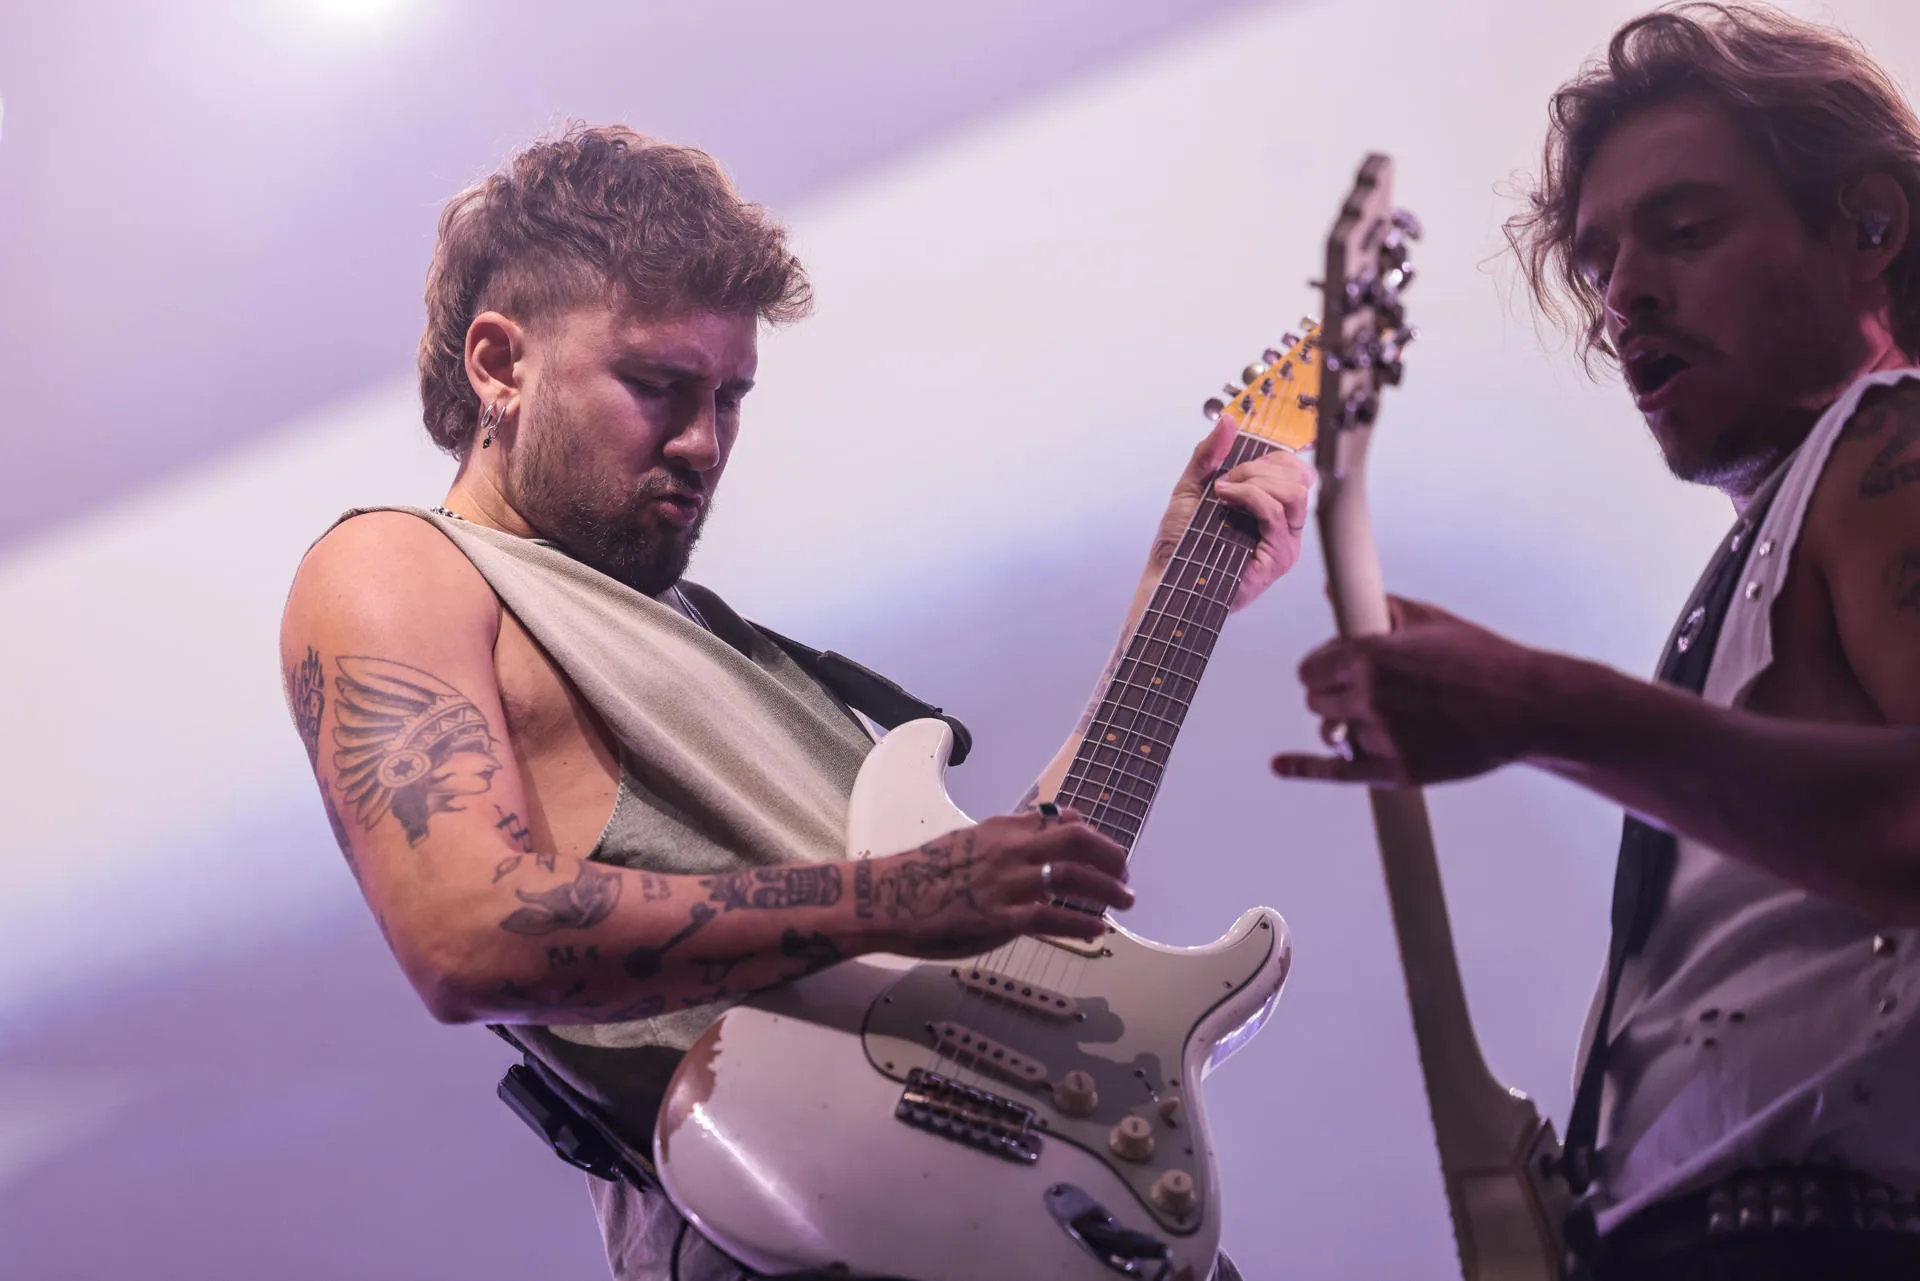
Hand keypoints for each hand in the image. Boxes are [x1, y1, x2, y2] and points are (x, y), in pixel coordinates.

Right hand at [857, 808, 1132, 958]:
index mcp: (1000, 829)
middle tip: (1125, 873)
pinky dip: (1081, 922)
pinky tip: (1098, 930)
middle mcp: (1008, 849)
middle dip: (1109, 855)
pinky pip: (1052, 916)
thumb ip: (1005, 836)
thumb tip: (1042, 828)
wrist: (886, 898)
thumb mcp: (967, 841)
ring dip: (1106, 889)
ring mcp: (1005, 883)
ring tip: (1124, 901)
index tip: (1106, 848)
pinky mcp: (1000, 917)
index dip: (1090, 833)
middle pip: (1075, 840)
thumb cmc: (923, 874)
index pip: (1058, 820)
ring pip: (1070, 876)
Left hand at [1147, 415, 1314, 610]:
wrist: (1167, 575)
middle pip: (1298, 477)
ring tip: (1225, 493)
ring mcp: (1284, 543)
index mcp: (1271, 507)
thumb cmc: (1180, 541)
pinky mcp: (1278, 558)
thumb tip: (1227, 421)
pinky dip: (1250, 497)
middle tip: (1226, 482)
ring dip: (1255, 482)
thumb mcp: (1192, 487)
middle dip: (1257, 469)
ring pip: (1293, 492)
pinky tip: (1226, 499)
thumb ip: (1209, 454)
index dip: (1271, 457)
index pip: (1295, 469)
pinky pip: (1275, 513)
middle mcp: (1283, 526)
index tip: (1237, 464)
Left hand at [1269, 596, 1544, 785]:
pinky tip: (1281, 765)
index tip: (1334, 669)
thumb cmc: (1484, 659)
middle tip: (1360, 691)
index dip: (1323, 667)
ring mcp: (1382, 736)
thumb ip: (1378, 608)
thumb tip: (1334, 592)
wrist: (1528, 706)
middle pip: (1315, 700)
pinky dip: (1305, 768)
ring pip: (1334, 733)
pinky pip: (1338, 772)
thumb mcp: (1430, 620)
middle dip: (1331, 694)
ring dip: (1347, 725)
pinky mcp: (1398, 771)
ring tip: (1380, 716)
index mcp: (1372, 657)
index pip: (1312, 667)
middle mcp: (1370, 697)